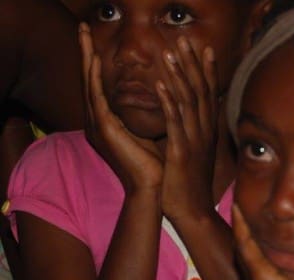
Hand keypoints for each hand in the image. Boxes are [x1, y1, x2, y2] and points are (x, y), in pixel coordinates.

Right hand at [79, 23, 161, 191]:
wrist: (155, 189)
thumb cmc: (157, 166)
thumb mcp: (151, 133)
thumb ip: (147, 115)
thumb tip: (163, 97)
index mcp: (108, 124)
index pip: (99, 87)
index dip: (95, 64)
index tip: (95, 42)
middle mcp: (98, 124)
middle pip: (88, 81)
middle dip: (85, 54)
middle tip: (82, 29)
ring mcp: (99, 128)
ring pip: (88, 85)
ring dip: (86, 59)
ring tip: (84, 36)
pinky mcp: (105, 132)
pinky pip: (97, 99)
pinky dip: (95, 79)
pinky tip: (94, 61)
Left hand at [157, 36, 218, 222]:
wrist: (194, 213)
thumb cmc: (192, 187)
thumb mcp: (198, 156)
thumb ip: (198, 135)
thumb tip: (195, 120)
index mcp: (208, 133)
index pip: (209, 95)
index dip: (206, 71)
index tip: (203, 49)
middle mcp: (205, 133)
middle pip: (200, 91)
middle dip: (192, 64)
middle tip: (185, 40)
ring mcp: (194, 141)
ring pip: (188, 101)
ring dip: (179, 75)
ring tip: (170, 52)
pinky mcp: (180, 152)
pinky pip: (174, 121)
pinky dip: (167, 100)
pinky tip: (159, 83)